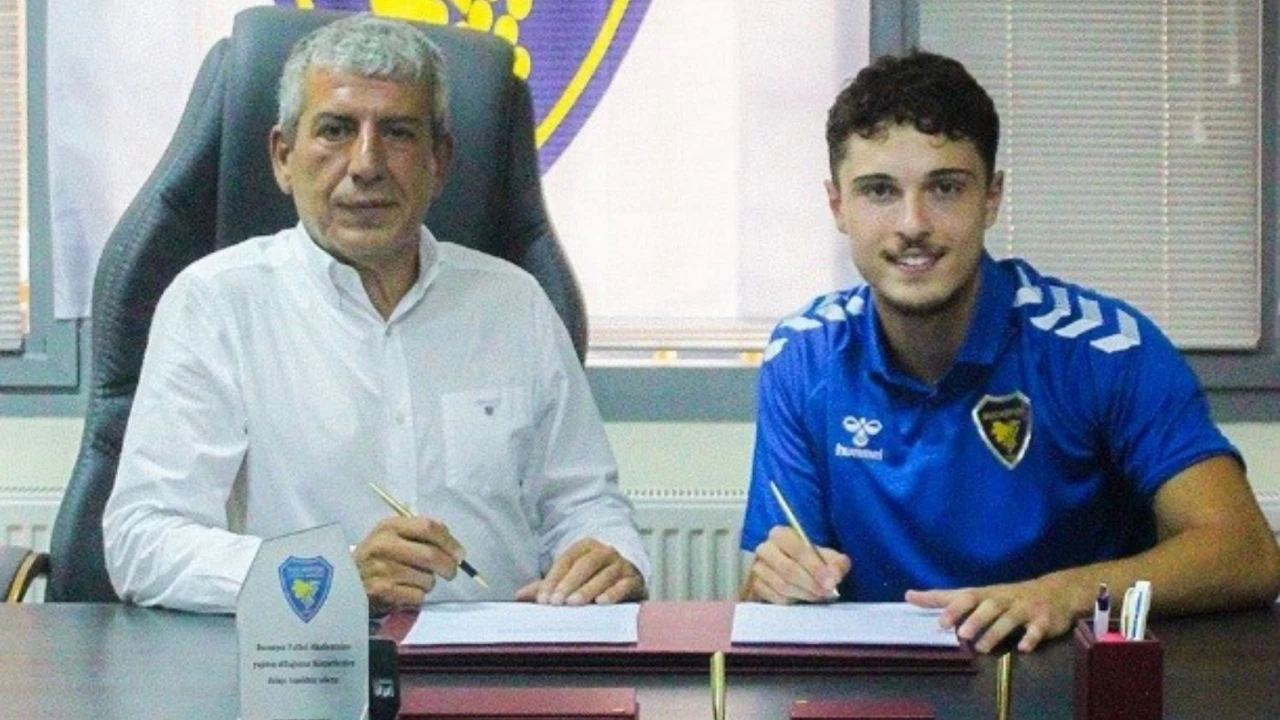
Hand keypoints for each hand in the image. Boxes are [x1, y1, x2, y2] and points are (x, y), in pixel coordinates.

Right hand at [353, 515, 463, 613]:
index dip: (450, 541)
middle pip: (431, 555)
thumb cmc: (378, 557)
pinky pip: (418, 596)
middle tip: (450, 572)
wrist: (345, 581)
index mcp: (389, 526)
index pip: (429, 527)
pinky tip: (404, 592)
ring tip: (414, 581)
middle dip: (448, 566)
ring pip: (427, 579)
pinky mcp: (382, 592)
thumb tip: (457, 553)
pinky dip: (418, 596)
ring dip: (428, 583)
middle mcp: (384, 545)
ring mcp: (382, 570)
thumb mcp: (393, 537)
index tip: (460, 554)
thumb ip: (422, 537)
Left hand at [513, 538, 644, 604]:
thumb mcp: (568, 580)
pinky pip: (624, 584)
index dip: (553, 579)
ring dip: (588, 589)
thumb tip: (519, 596)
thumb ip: (546, 587)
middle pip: (585, 565)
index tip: (543, 599)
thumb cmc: (594, 580)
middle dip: (569, 584)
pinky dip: (613, 593)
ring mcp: (621, 564)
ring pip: (604, 574)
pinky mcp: (634, 579)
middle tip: (557, 602)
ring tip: (575, 603)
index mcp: (585, 547)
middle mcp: (604, 552)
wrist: (628, 580)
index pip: (566, 561)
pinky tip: (602, 602)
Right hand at [741, 525, 850, 603]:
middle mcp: (765, 548)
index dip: (815, 567)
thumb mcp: (828, 558)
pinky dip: (792, 601)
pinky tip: (803, 600)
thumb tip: (835, 576)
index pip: (797, 549)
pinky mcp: (755, 586)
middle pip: (788, 569)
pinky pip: (774, 597)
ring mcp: (757, 568)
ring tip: (818, 596)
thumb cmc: (810, 561)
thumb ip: (836, 563)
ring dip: (804, 594)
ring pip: (782, 585)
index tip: (831, 582)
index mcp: (781, 534)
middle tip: (826, 593)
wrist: (793, 569)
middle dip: (811, 583)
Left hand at [905, 577, 1079, 652]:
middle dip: (975, 618)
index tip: (940, 622)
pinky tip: (1023, 648)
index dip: (954, 608)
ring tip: (983, 648)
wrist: (1056, 592)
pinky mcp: (1044, 620)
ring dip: (996, 632)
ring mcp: (1025, 609)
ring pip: (1010, 618)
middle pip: (989, 605)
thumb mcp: (978, 595)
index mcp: (987, 595)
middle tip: (961, 634)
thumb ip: (945, 598)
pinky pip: (1037, 629)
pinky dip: (1030, 638)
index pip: (967, 597)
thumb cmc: (1007, 596)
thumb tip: (909, 595)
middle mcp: (1005, 599)